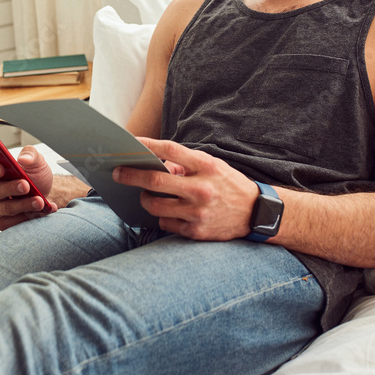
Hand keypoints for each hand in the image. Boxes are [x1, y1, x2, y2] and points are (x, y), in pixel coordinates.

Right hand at [0, 145, 57, 230]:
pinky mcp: (3, 223)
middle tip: (26, 185)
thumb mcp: (36, 161)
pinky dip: (31, 216)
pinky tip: (44, 209)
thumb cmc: (35, 176)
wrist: (47, 193)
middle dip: (11, 188)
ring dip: (24, 205)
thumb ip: (31, 155)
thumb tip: (24, 159)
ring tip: (40, 201)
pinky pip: (15, 222)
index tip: (1, 168)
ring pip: (6, 208)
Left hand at [114, 137, 260, 240]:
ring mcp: (198, 212)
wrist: (257, 214)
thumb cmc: (229, 184)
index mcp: (206, 166)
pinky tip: (169, 212)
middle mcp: (201, 189)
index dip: (146, 145)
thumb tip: (153, 164)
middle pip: (154, 180)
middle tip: (117, 172)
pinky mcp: (196, 232)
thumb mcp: (212, 166)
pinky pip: (165, 223)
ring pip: (154, 205)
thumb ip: (185, 163)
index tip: (129, 142)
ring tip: (146, 195)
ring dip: (145, 199)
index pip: (170, 150)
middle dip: (130, 175)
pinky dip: (162, 216)